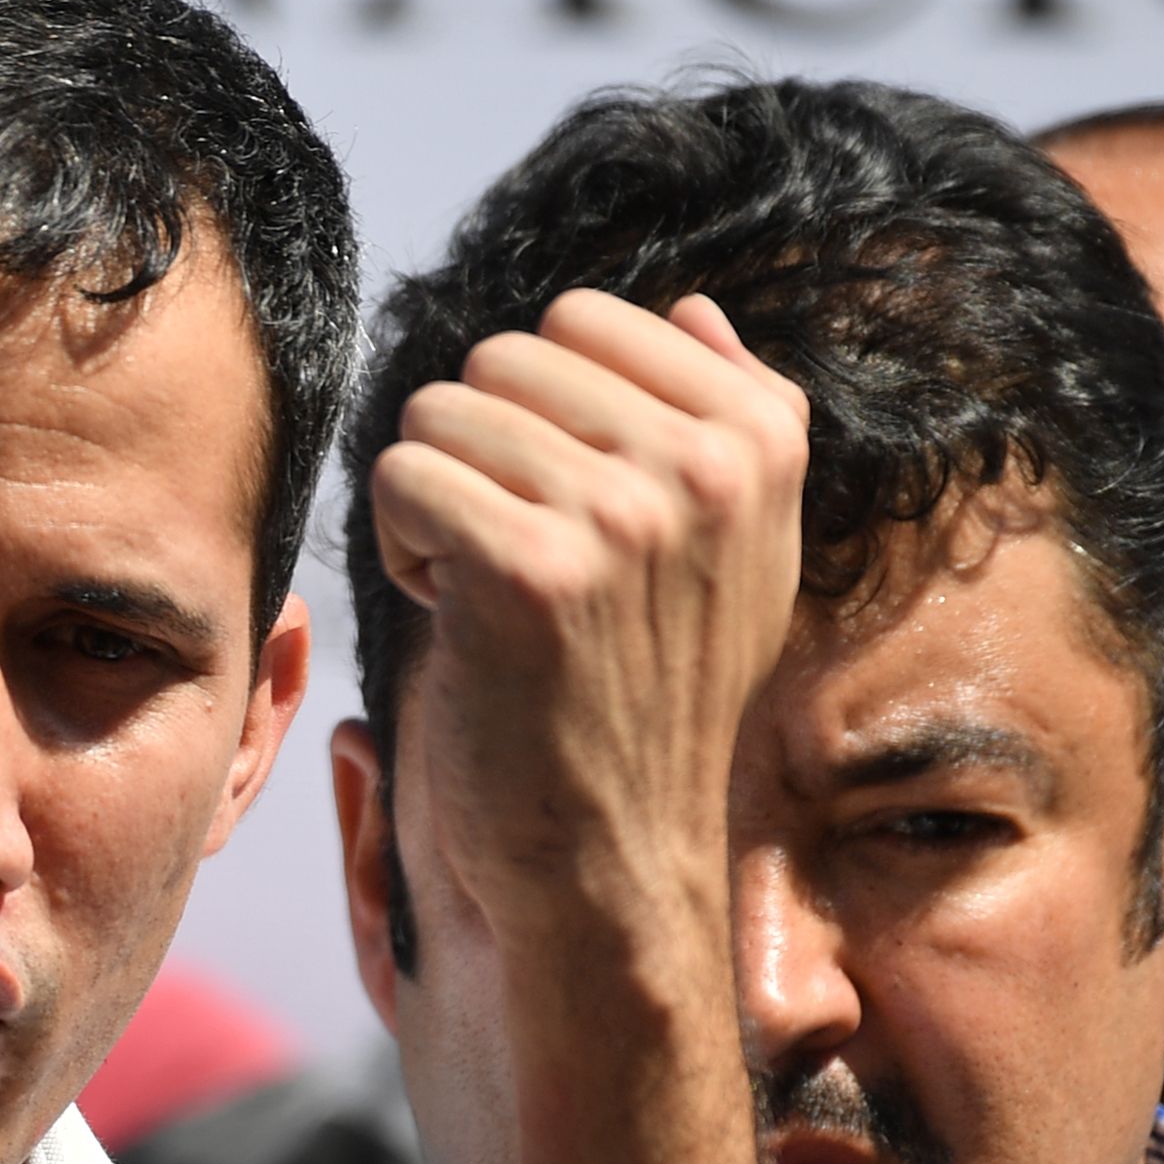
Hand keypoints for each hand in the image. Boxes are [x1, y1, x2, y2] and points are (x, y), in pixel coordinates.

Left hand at [363, 291, 809, 940]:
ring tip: (493, 596)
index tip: (577, 511)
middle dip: (481, 451)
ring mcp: (624, 518)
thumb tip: (696, 309)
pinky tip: (459, 622)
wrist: (608, 854)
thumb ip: (727, 421)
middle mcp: (710, 467)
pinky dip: (401, 550)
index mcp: (763, 437)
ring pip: (437, 411)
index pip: (582, 319)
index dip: (545, 411)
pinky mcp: (530, 572)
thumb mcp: (732, 552)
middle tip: (524, 562)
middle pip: (501, 356)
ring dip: (438, 502)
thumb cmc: (646, 694)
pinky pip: (400, 476)